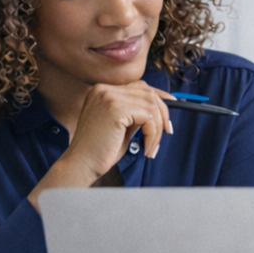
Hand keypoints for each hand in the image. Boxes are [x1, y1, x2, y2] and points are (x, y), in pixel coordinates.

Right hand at [28, 81, 173, 209]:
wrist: (81, 165)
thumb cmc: (100, 151)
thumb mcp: (121, 126)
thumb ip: (135, 113)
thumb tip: (158, 110)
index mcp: (102, 91)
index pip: (139, 87)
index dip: (159, 97)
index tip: (171, 108)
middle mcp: (104, 90)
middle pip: (148, 93)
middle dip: (162, 113)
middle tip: (167, 132)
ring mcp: (109, 97)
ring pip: (151, 106)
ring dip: (157, 129)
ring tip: (151, 147)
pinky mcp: (115, 109)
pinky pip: (148, 117)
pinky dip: (152, 135)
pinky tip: (146, 148)